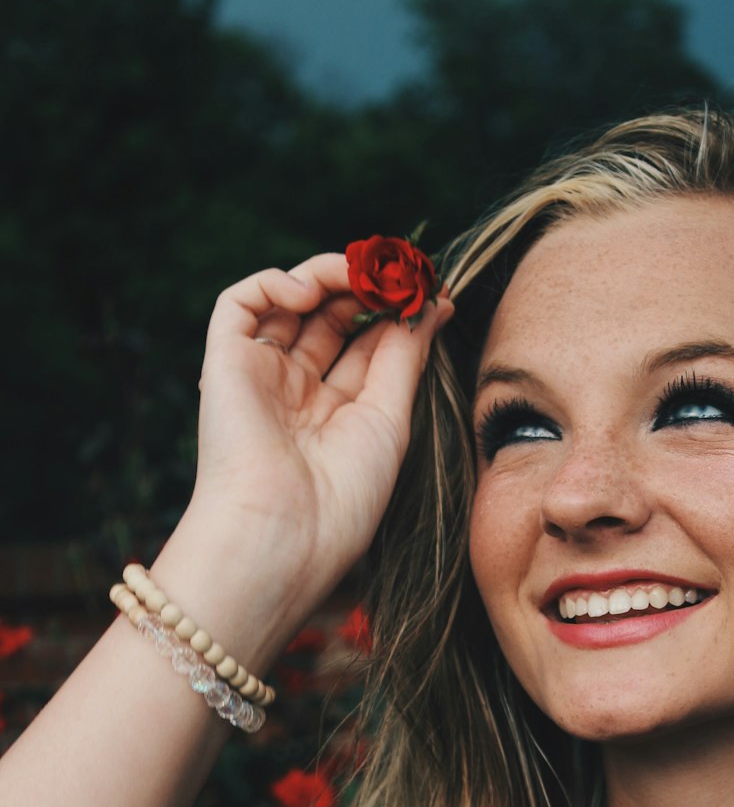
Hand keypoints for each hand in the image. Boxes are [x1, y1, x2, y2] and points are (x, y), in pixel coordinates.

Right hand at [188, 252, 453, 609]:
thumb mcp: (390, 420)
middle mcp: (296, 393)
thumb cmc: (341, 498)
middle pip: (332, 318)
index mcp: (336, 416)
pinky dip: (275, 283)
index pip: (368, 346)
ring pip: (290, 301)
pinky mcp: (224, 364)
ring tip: (364, 273)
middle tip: (402, 272)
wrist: (281, 533)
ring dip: (329, 275)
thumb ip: (406, 357)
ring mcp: (260, 376)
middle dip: (369, 288)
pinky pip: (240, 303)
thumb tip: (435, 302)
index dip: (397, 313)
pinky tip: (310, 291)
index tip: (433, 290)